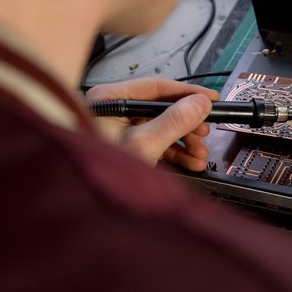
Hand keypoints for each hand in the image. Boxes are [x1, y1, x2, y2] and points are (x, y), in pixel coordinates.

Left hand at [84, 77, 218, 169]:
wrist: (81, 204)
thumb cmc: (97, 171)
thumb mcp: (143, 144)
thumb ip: (174, 121)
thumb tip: (199, 104)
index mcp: (109, 99)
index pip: (157, 87)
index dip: (188, 93)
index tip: (210, 98)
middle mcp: (112, 110)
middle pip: (161, 108)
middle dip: (187, 124)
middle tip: (205, 131)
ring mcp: (116, 130)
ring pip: (160, 127)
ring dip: (184, 141)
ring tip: (199, 153)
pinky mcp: (122, 147)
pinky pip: (154, 143)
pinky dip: (173, 152)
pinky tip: (189, 161)